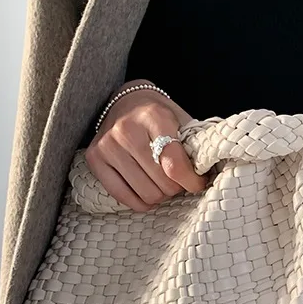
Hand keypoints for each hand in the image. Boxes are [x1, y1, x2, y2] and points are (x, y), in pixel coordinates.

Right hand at [85, 81, 208, 211]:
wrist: (126, 101)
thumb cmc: (158, 115)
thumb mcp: (180, 119)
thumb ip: (194, 144)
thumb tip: (207, 174)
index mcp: (153, 117)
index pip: (174, 164)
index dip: (192, 181)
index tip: (198, 183)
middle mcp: (126, 130)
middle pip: (162, 182)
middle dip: (177, 187)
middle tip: (179, 180)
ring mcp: (108, 146)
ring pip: (145, 193)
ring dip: (161, 195)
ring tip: (164, 184)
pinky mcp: (95, 159)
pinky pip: (122, 196)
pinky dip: (141, 202)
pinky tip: (149, 193)